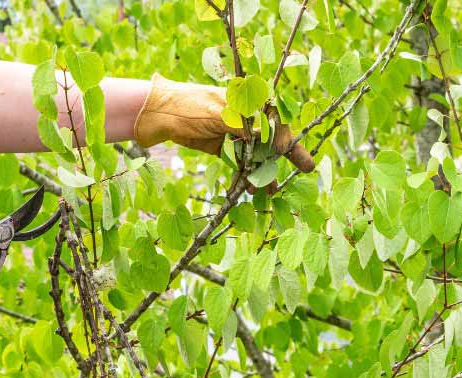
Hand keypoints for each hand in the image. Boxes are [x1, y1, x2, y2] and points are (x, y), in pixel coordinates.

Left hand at [133, 74, 315, 172]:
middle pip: (271, 137)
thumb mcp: (214, 113)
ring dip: (263, 171)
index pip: (274, 119)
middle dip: (286, 156)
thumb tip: (258, 139)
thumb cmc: (185, 105)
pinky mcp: (222, 146)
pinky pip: (240, 162)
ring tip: (270, 191)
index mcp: (246, 102)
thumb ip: (238, 126)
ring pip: (256, 153)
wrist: (154, 113)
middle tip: (307, 169)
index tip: (292, 154)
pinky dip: (245, 175)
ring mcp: (233, 132)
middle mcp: (244, 117)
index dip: (286, 137)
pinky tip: (250, 189)